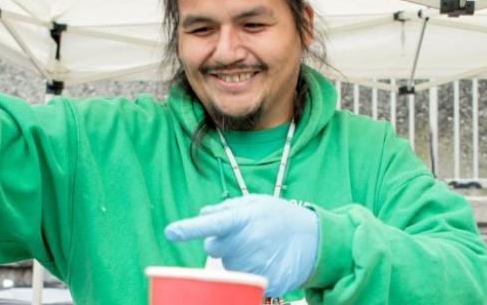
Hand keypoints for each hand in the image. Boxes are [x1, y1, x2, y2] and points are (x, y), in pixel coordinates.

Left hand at [164, 195, 318, 296]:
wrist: (316, 240)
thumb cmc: (281, 218)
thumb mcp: (257, 203)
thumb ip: (226, 208)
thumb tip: (202, 214)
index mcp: (243, 220)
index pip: (211, 225)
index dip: (188, 229)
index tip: (171, 232)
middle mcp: (245, 243)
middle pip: (212, 248)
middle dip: (221, 242)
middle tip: (244, 235)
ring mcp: (253, 265)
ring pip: (227, 264)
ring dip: (236, 257)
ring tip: (259, 247)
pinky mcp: (260, 282)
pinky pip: (241, 278)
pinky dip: (248, 271)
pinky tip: (264, 260)